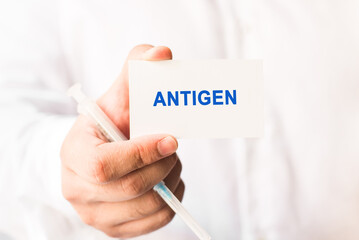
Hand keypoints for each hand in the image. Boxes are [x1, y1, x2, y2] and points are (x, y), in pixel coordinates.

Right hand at [60, 45, 183, 237]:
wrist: (95, 156)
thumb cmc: (108, 126)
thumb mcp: (117, 98)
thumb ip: (135, 73)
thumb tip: (161, 53)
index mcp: (74, 155)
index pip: (105, 166)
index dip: (142, 154)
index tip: (171, 139)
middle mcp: (79, 190)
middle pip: (132, 188)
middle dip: (164, 165)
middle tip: (172, 147)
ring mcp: (96, 215)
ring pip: (148, 206)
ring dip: (171, 180)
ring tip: (169, 161)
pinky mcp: (114, 229)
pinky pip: (155, 222)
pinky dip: (172, 200)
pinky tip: (167, 181)